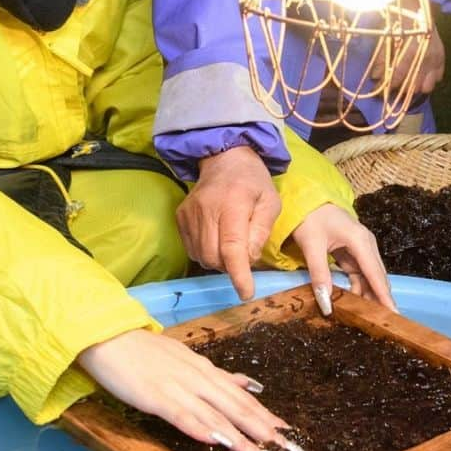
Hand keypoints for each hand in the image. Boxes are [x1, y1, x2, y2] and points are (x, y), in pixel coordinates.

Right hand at [77, 329, 302, 450]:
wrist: (110, 337)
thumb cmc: (146, 352)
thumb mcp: (187, 359)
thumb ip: (218, 376)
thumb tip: (250, 384)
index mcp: (206, 371)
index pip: (242, 397)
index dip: (265, 416)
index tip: (287, 433)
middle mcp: (198, 378)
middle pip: (236, 407)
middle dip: (264, 430)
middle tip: (288, 449)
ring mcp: (178, 387)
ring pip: (215, 414)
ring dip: (240, 436)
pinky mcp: (156, 396)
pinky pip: (182, 414)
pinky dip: (201, 427)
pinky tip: (216, 440)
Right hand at [177, 146, 279, 301]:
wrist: (224, 158)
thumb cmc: (253, 182)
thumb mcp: (271, 203)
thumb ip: (262, 232)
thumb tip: (249, 260)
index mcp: (233, 204)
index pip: (232, 247)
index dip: (238, 274)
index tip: (246, 293)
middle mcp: (206, 209)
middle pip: (214, 257)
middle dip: (231, 267)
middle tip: (244, 256)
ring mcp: (189, 213)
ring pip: (201, 256)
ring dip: (219, 261)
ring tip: (231, 245)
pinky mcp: (180, 217)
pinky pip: (192, 249)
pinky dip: (206, 253)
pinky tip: (217, 239)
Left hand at [290, 203, 395, 313]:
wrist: (305, 199)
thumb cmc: (309, 218)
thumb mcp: (311, 246)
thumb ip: (319, 275)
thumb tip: (326, 304)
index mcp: (360, 241)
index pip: (375, 274)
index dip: (384, 296)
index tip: (393, 315)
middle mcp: (366, 244)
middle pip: (377, 277)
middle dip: (380, 300)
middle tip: (383, 324)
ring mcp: (362, 248)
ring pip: (370, 277)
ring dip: (368, 295)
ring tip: (368, 318)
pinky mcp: (354, 252)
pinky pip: (360, 274)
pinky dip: (359, 288)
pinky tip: (355, 302)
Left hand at [369, 25, 444, 95]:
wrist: (416, 8)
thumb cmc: (398, 23)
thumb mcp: (387, 39)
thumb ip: (382, 58)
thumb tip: (375, 77)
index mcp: (409, 53)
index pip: (396, 78)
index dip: (386, 87)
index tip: (379, 92)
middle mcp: (424, 58)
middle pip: (412, 87)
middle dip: (400, 90)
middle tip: (392, 88)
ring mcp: (435, 59)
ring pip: (426, 87)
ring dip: (416, 87)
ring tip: (407, 83)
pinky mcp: (442, 57)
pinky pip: (437, 78)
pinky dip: (429, 80)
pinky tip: (421, 75)